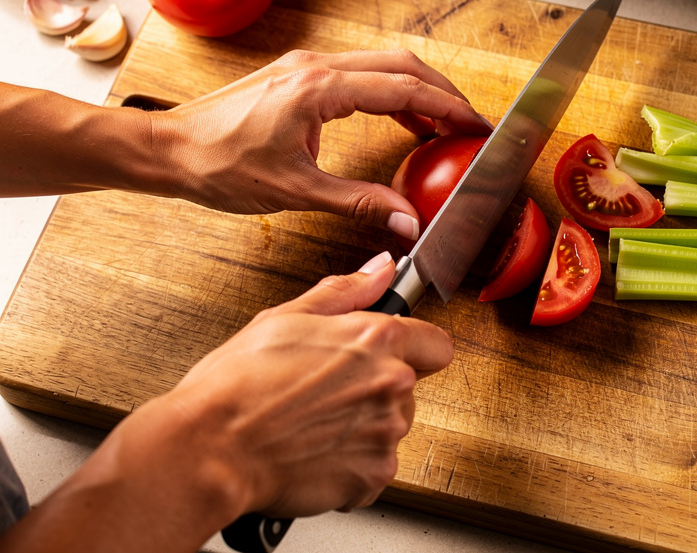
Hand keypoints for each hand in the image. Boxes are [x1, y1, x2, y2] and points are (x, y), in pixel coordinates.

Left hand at [151, 48, 491, 233]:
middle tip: (470, 124)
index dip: (447, 107)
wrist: (167, 150)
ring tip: (444, 125)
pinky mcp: (298, 76)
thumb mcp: (294, 190)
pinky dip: (390, 95)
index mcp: (318, 87)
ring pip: (382, 66)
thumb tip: (407, 220)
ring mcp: (306, 67)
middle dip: (442, 93)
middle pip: (401, 66)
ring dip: (418, 91)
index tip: (476, 125)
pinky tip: (401, 122)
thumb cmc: (217, 164)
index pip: (403, 89)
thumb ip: (359, 202)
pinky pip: (359, 76)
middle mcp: (315, 66)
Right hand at [159, 252, 451, 517]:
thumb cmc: (238, 384)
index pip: (436, 344)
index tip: (394, 355)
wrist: (211, 447)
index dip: (416, 348)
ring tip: (314, 423)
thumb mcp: (286, 316)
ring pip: (391, 428)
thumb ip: (346, 291)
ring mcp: (385, 432)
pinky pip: (375, 468)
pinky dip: (352, 466)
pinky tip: (315, 452)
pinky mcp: (373, 476)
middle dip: (376, 388)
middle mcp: (391, 383)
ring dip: (364, 428)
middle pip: (408, 387)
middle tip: (327, 392)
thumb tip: (380, 270)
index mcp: (376, 338)